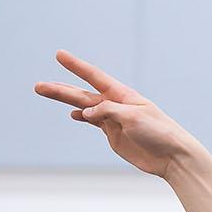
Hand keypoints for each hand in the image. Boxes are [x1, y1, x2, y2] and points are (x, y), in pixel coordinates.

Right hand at [34, 51, 201, 177]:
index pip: (94, 77)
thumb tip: (85, 112)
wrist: (173, 157)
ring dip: (66, 101)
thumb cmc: (159, 132)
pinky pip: (94, 122)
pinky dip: (83, 117)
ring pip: (84, 107)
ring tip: (45, 92)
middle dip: (60, 90)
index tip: (59, 55)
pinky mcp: (115, 135)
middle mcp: (116, 104)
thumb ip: (108, 111)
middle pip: (83, 94)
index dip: (76, 66)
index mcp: (122, 95)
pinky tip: (73, 114)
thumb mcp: (133, 117)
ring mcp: (113, 120)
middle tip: (38, 86)